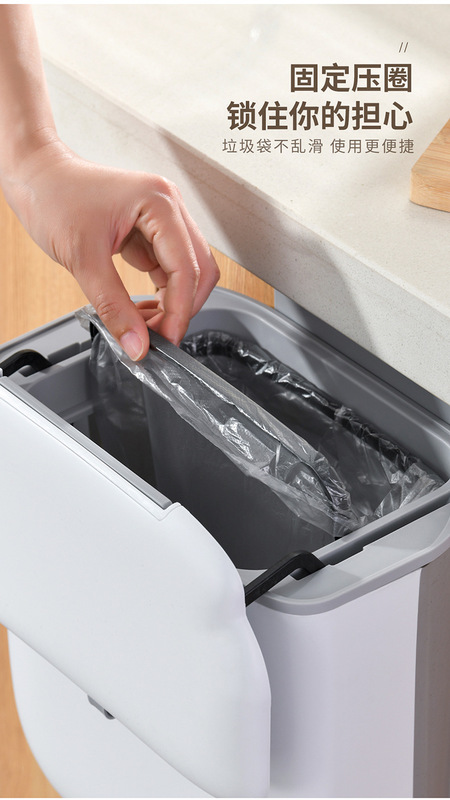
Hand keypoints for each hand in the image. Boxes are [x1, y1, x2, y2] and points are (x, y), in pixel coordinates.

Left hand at [5, 138, 218, 359]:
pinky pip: (167, 269)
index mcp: (159, 203)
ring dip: (172, 303)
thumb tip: (137, 343)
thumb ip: (113, 306)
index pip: (187, 269)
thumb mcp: (82, 259)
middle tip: (157, 337)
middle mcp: (168, 207)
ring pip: (186, 272)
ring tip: (145, 325)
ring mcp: (161, 219)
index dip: (180, 311)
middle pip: (199, 270)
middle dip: (182, 308)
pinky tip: (141, 309)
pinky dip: (160, 294)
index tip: (166, 340)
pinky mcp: (149, 231)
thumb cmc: (52, 196)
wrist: (35, 175)